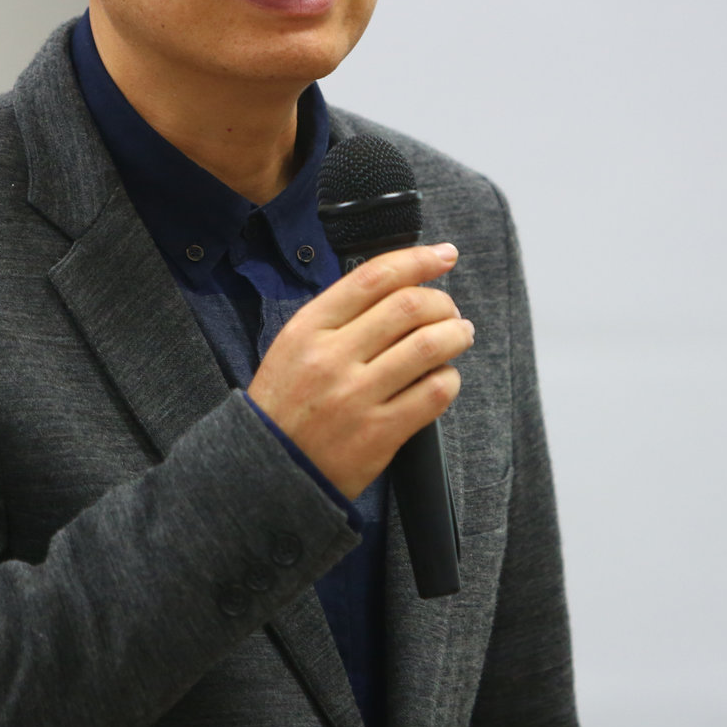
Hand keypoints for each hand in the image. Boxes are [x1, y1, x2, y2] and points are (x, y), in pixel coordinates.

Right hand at [247, 243, 473, 500]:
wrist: (267, 470)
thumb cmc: (286, 404)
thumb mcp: (294, 346)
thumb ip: (340, 315)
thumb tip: (399, 285)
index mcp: (308, 329)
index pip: (373, 277)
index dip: (417, 260)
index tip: (444, 256)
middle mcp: (332, 358)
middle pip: (409, 307)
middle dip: (442, 302)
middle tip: (450, 310)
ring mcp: (356, 396)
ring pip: (428, 347)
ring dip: (455, 335)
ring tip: (459, 335)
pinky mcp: (379, 433)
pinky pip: (434, 393)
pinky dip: (449, 379)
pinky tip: (444, 378)